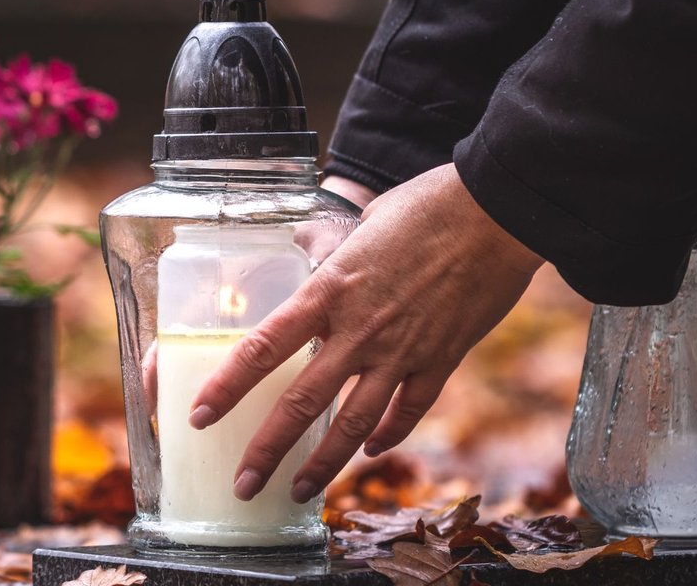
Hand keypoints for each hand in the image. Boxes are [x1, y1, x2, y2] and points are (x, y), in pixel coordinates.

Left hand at [188, 163, 542, 503]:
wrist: (496, 212)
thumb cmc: (426, 207)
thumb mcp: (360, 224)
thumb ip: (329, 250)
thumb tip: (306, 247)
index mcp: (328, 291)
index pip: (262, 348)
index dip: (227, 387)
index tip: (200, 415)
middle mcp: (359, 330)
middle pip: (302, 404)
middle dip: (267, 450)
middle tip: (244, 484)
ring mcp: (403, 351)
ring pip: (355, 425)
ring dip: (324, 463)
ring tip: (299, 489)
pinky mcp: (442, 359)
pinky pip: (409, 410)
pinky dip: (387, 436)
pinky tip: (370, 451)